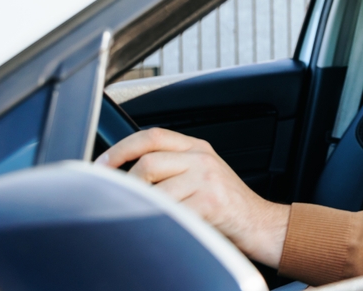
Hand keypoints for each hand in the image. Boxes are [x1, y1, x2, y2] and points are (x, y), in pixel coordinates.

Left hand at [95, 128, 289, 267]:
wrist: (260, 224)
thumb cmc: (226, 204)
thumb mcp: (202, 174)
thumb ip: (173, 165)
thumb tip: (126, 171)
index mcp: (198, 147)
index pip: (153, 136)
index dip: (122, 148)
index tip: (102, 164)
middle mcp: (202, 158)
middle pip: (148, 163)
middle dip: (128, 186)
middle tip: (124, 201)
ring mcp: (206, 180)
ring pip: (155, 191)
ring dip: (145, 209)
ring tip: (149, 218)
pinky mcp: (209, 204)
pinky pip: (170, 213)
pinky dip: (161, 223)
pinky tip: (166, 227)